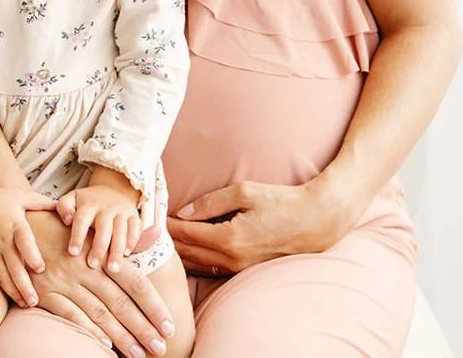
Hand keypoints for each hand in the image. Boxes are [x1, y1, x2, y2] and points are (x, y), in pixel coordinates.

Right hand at [0, 186, 57, 307]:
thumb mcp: (21, 196)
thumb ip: (42, 202)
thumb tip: (62, 205)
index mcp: (15, 224)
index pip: (23, 241)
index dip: (31, 255)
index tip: (40, 269)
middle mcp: (3, 238)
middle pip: (14, 264)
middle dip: (24, 284)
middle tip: (35, 300)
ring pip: (4, 273)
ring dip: (15, 290)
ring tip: (26, 303)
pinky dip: (4, 286)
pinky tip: (14, 297)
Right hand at [24, 211, 175, 357]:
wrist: (22, 226)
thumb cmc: (65, 231)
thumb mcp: (93, 232)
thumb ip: (124, 241)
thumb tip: (158, 233)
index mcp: (102, 253)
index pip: (135, 282)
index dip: (154, 305)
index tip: (169, 325)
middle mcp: (85, 268)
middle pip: (120, 302)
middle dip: (143, 327)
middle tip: (160, 346)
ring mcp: (64, 281)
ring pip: (98, 312)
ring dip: (120, 335)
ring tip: (138, 352)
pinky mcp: (44, 291)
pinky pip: (69, 313)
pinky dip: (87, 328)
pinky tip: (104, 343)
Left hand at [56, 183, 141, 271]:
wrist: (112, 190)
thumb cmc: (87, 203)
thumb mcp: (72, 199)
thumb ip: (64, 207)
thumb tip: (66, 220)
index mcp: (88, 205)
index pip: (81, 219)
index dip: (77, 236)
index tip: (73, 252)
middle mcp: (106, 208)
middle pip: (103, 228)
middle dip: (98, 247)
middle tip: (92, 265)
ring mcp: (121, 212)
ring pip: (121, 231)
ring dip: (117, 250)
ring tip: (112, 268)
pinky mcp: (134, 216)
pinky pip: (136, 228)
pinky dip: (132, 241)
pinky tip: (127, 254)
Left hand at [166, 177, 358, 275]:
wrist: (315, 222)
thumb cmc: (281, 202)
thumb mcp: (245, 192)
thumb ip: (210, 202)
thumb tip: (183, 211)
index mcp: (229, 238)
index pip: (185, 234)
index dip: (165, 226)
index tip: (149, 217)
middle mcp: (231, 258)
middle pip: (186, 254)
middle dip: (166, 242)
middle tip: (147, 231)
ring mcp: (238, 268)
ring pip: (197, 265)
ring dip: (178, 254)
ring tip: (160, 242)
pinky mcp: (244, 270)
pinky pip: (211, 268)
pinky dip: (194, 260)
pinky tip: (185, 252)